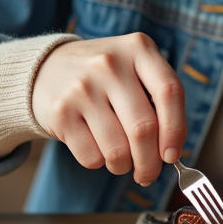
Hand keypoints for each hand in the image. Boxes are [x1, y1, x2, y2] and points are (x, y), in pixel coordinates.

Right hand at [32, 33, 185, 185]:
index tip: (172, 156)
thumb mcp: (134, 69)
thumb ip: (157, 100)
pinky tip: (96, 147)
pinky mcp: (60, 112)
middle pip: (144, 128)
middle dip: (150, 163)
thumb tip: (171, 153)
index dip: (176, 130)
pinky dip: (99, 162)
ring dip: (123, 166)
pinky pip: (91, 157)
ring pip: (118, 150)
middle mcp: (110, 64)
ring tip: (120, 160)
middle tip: (148, 174)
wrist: (46, 68)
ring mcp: (82, 87)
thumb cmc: (104, 77)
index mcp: (138, 49)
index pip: (169, 92)